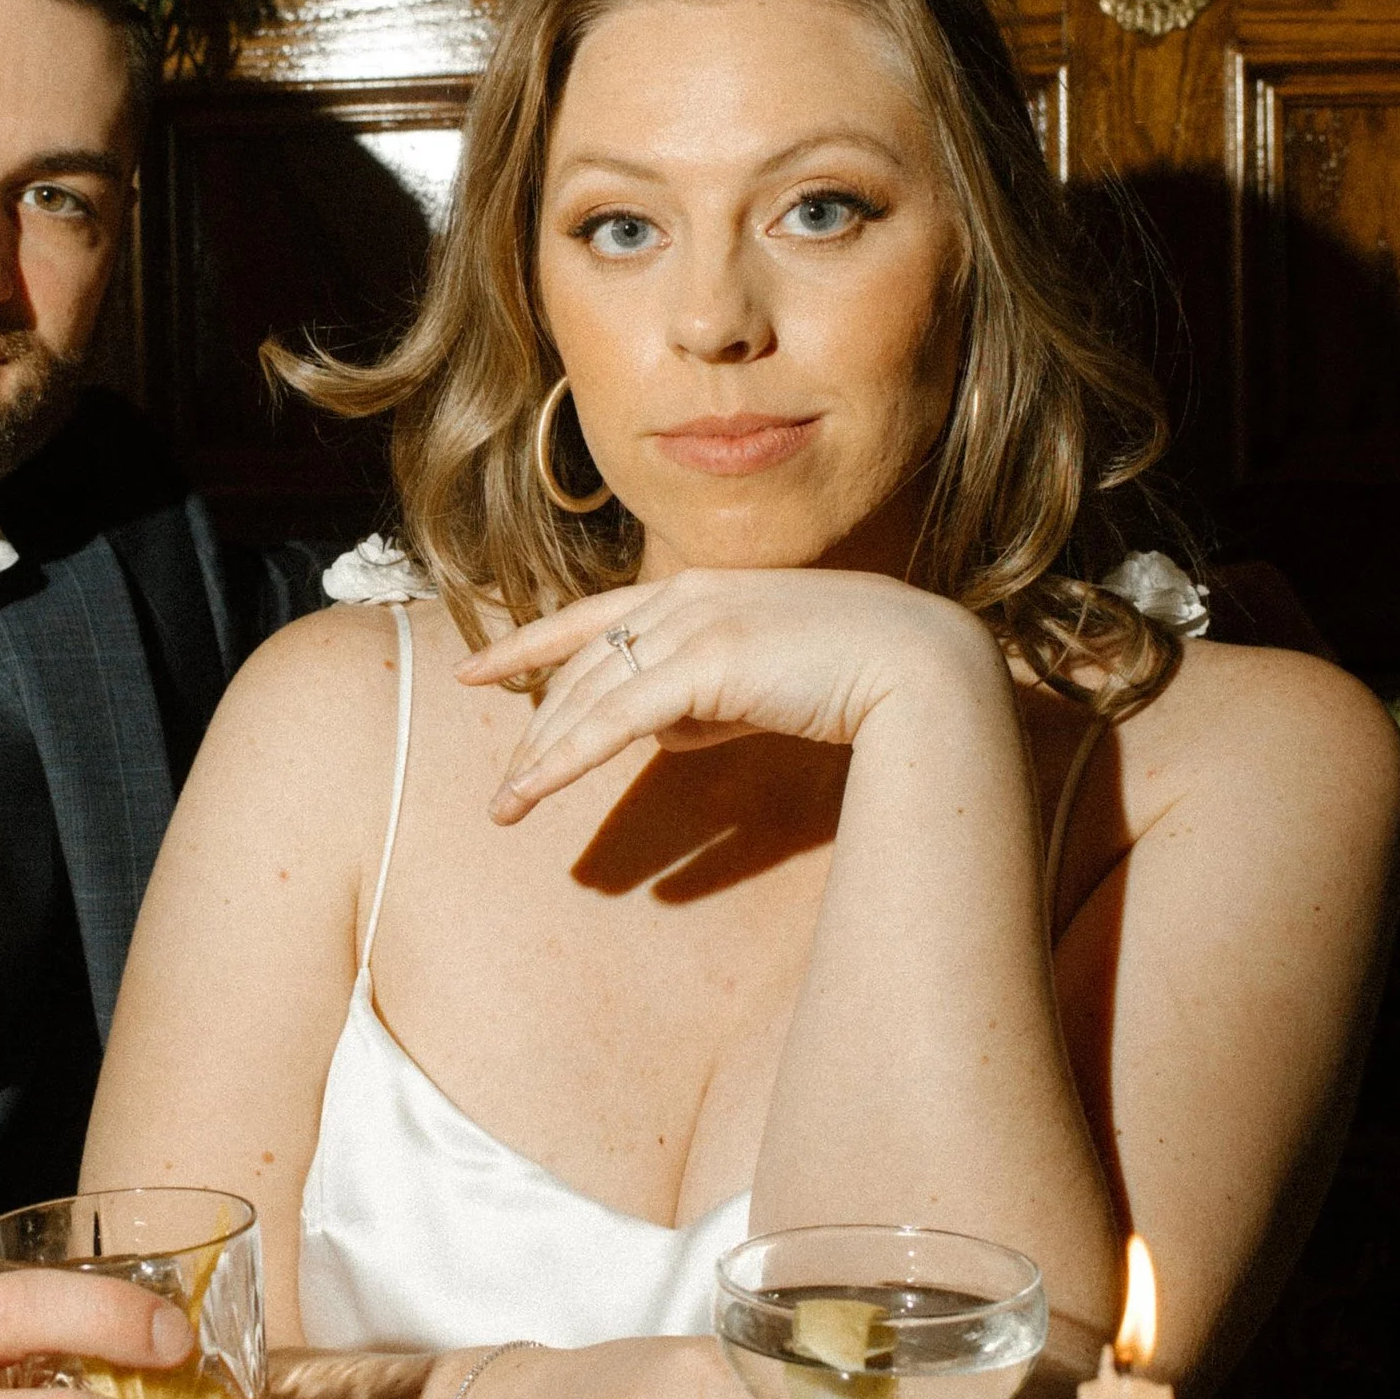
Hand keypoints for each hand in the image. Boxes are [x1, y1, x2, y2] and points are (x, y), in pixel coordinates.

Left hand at [458, 566, 1000, 821]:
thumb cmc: (856, 670)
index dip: (528, 644)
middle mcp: (683, 598)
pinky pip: (612, 722)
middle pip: (582, 667)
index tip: (480, 668)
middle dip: (536, 727)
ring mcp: (692, 626)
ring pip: (589, 697)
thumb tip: (658, 731)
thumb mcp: (763, 680)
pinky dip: (565, 760)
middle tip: (504, 785)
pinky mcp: (704, 666)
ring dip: (542, 756)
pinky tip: (532, 791)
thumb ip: (707, 699)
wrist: (919, 660)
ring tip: (507, 806)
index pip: (590, 616)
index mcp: (696, 592)